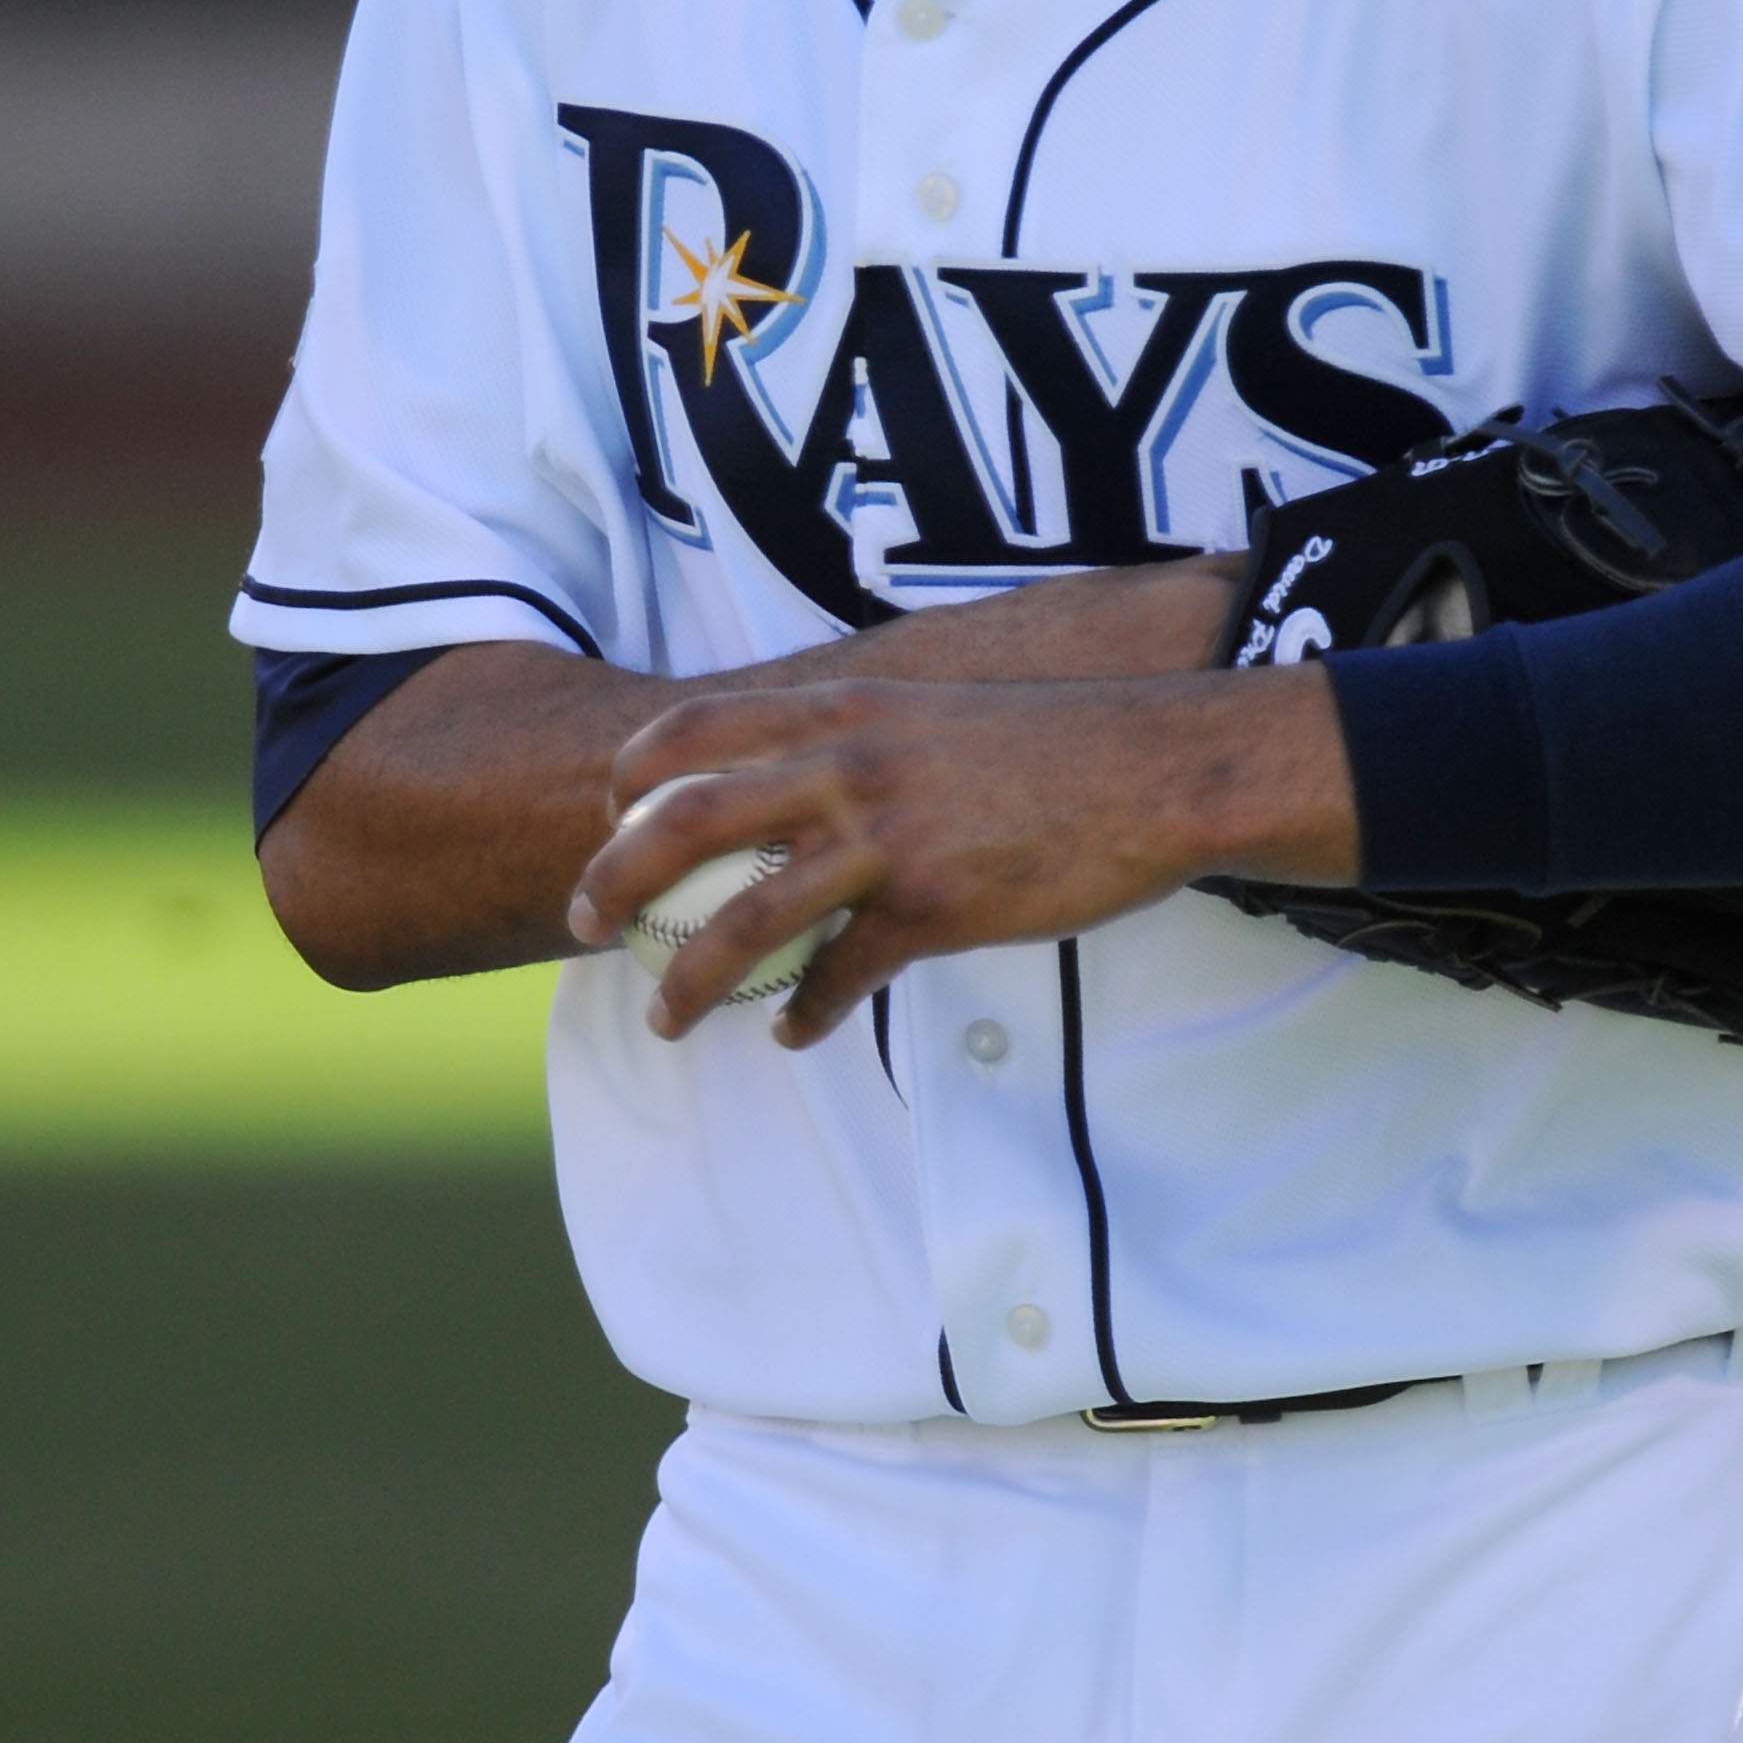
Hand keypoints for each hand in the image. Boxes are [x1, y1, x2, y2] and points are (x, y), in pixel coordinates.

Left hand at [566, 661, 1360, 1049]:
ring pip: (742, 919)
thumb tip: (815, 777)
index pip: (697, 727)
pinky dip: (804, 1014)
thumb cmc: (1059, 744)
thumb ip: (867, 740)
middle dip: (615, 880)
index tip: (608, 811)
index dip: (633, 771)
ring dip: (687, 980)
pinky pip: (839, 976)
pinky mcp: (933, 910)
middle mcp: (848, 766)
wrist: (1159, 769)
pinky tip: (795, 1034)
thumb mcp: (939, 713)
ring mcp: (886, 840)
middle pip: (685, 823)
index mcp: (846, 709)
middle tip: (583, 922)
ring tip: (665, 1020)